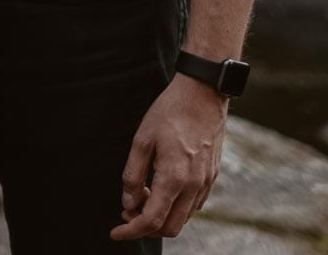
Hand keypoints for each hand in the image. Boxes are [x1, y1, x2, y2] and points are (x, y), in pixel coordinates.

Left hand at [110, 77, 227, 240]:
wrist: (203, 94)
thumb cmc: (169, 112)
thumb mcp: (142, 140)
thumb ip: (133, 174)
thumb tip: (127, 202)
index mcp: (174, 178)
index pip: (152, 220)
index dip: (131, 231)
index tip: (115, 232)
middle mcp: (194, 186)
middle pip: (169, 227)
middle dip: (145, 226)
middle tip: (128, 209)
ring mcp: (206, 182)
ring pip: (183, 218)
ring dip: (161, 216)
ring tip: (142, 193)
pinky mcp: (212, 176)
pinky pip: (193, 205)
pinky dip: (175, 206)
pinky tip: (161, 188)